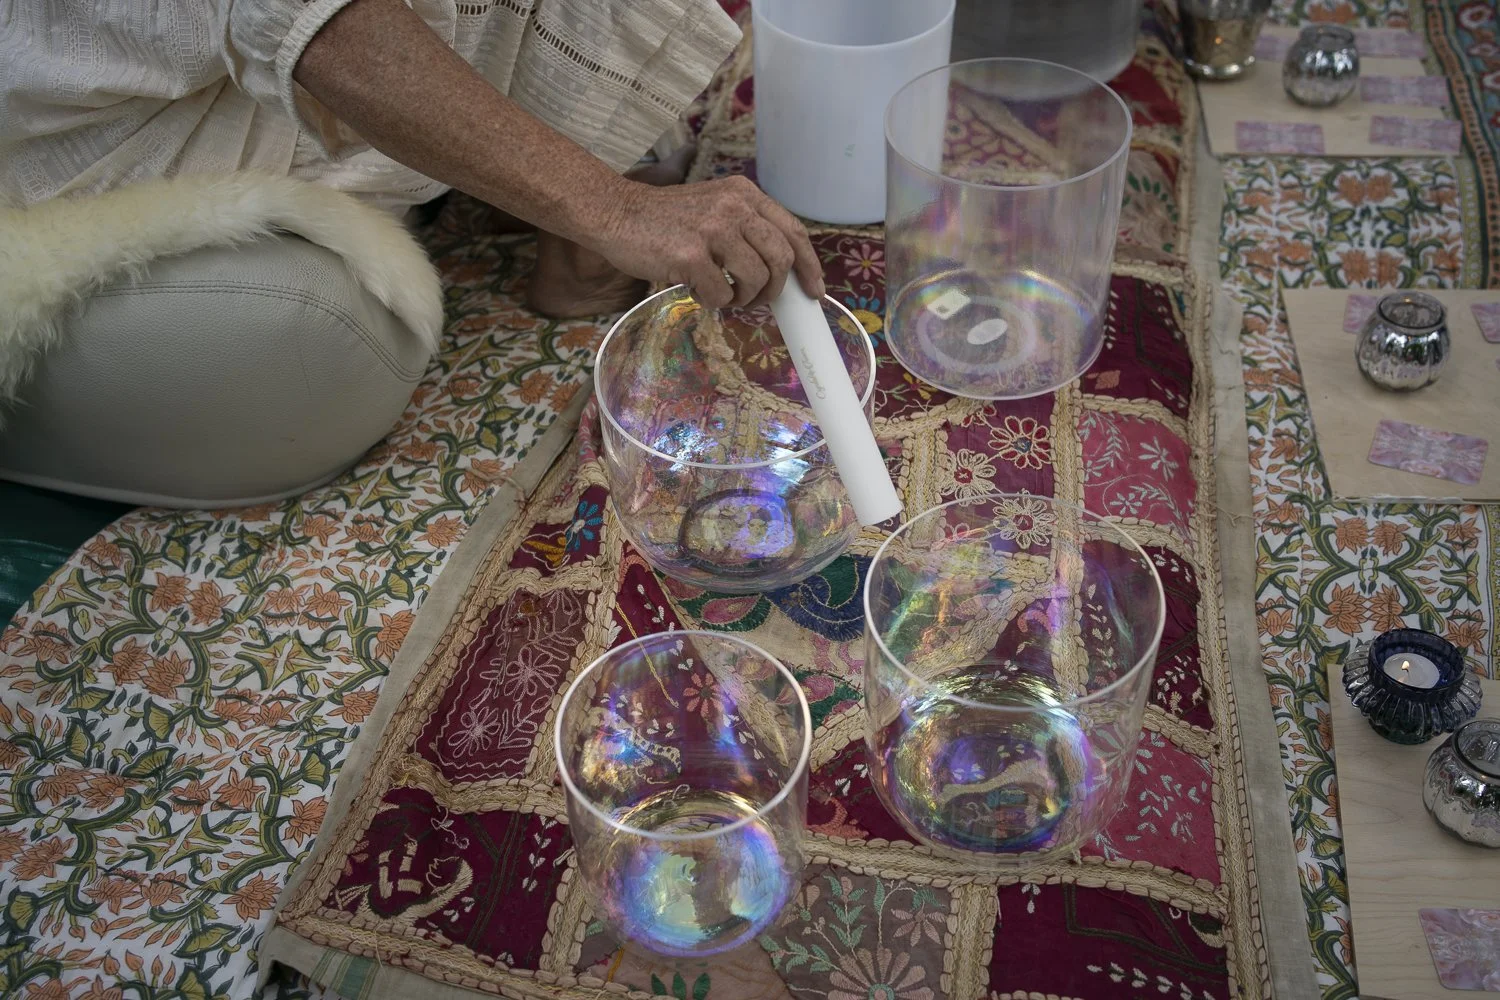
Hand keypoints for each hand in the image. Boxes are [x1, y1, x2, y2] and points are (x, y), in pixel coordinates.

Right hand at [593, 175, 825, 307]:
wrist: (616, 214)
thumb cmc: (665, 219)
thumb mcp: (714, 206)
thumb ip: (746, 227)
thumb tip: (779, 270)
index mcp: (744, 194)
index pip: (792, 231)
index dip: (809, 265)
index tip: (814, 290)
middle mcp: (733, 207)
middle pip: (781, 259)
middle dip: (775, 289)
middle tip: (757, 299)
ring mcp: (713, 230)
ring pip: (755, 280)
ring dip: (742, 299)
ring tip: (722, 294)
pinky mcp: (691, 255)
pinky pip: (721, 294)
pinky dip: (713, 302)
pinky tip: (696, 290)